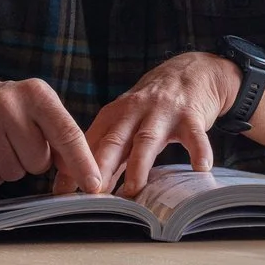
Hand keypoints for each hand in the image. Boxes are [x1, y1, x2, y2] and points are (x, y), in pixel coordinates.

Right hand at [0, 79, 104, 192]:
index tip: (94, 185)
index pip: (67, 133)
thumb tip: (88, 174)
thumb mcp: (35, 111)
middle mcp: (9, 102)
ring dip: (8, 168)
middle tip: (14, 141)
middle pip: (38, 163)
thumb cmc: (3, 111)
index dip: (82, 163)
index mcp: (35, 93)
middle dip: (30, 161)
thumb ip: (62, 138)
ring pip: (13, 174)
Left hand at [86, 52, 240, 197]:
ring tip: (133, 191)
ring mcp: (162, 113)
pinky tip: (200, 169)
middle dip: (100, 166)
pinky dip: (198, 151)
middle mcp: (134, 112)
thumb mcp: (127, 123)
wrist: (192, 71)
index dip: (75, 166)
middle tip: (91, 193)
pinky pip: (194, 136)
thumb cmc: (153, 107)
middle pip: (113, 141)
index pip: (90, 143)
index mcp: (114, 116)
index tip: (64, 192)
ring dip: (138, 166)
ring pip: (147, 140)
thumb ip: (109, 153)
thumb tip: (85, 187)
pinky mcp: (190, 116)